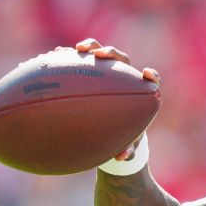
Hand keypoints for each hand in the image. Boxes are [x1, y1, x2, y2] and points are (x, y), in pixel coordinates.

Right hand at [75, 38, 158, 159]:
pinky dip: (69, 55)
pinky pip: (79, 59)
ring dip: (90, 47)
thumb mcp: (126, 142)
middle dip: (111, 53)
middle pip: (121, 58)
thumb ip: (127, 150)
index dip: (151, 75)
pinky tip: (54, 55)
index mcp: (138, 91)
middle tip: (99, 55)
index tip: (146, 74)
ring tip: (78, 49)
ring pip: (99, 53)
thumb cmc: (124, 133)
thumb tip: (121, 158)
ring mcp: (106, 70)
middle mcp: (124, 76)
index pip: (150, 79)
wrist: (112, 125)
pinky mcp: (90, 69)